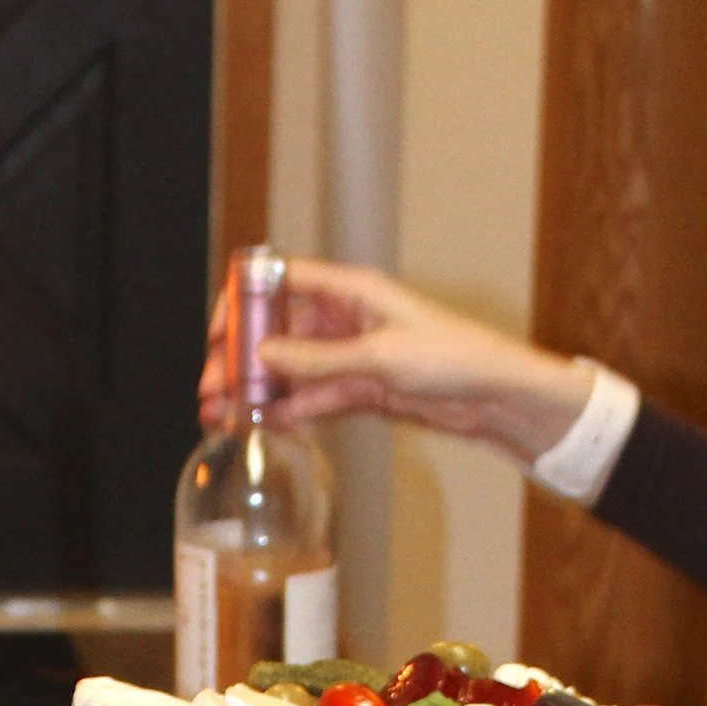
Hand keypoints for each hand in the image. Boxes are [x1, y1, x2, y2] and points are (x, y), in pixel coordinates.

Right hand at [199, 260, 597, 463]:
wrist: (494, 396)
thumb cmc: (453, 356)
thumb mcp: (378, 356)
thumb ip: (317, 360)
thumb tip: (264, 357)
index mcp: (350, 289)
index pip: (281, 281)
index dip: (244, 302)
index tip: (217, 332)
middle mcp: (345, 318)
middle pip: (277, 330)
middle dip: (242, 357)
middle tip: (212, 386)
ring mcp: (350, 356)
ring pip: (291, 370)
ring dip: (258, 390)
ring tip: (223, 412)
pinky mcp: (360, 390)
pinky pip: (313, 398)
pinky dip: (288, 411)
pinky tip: (262, 424)